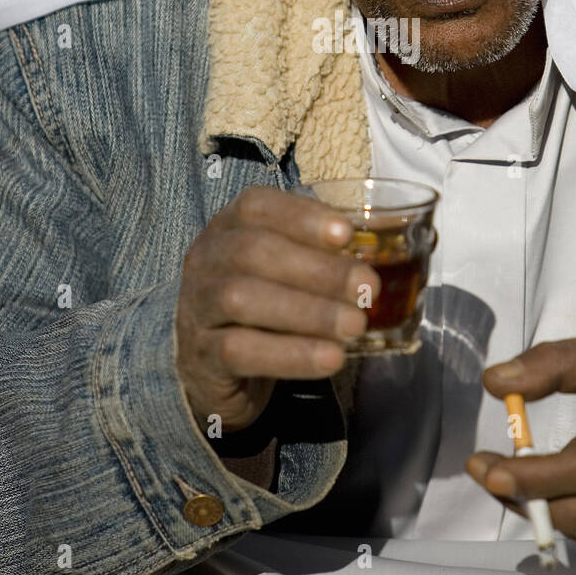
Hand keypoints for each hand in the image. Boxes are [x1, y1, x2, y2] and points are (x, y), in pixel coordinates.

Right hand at [175, 186, 378, 432]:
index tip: (346, 234)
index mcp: (227, 228)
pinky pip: (240, 351)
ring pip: (241, 300)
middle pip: (252, 252)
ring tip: (355, 326)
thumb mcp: (280, 273)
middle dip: (317, 269)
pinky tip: (330, 359)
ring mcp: (197, 307)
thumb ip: (316, 257)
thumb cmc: (258, 308)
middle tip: (367, 287)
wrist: (206, 368)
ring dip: (308, 312)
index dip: (300, 216)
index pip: (255, 206)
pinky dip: (291, 354)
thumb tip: (379, 257)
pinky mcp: (201, 355)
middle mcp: (205, 261)